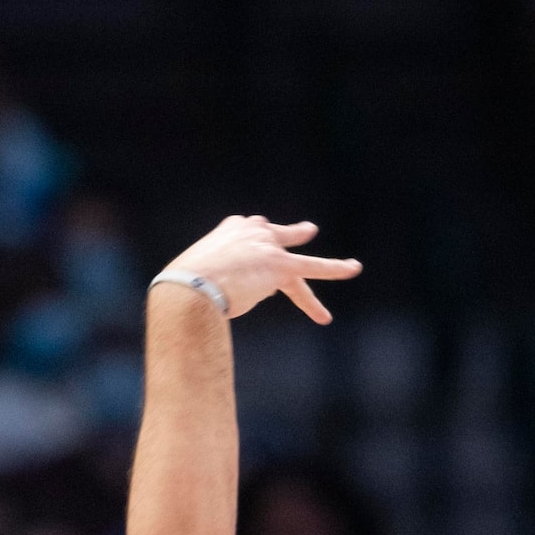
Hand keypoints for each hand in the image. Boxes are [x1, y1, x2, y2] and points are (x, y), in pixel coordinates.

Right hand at [166, 216, 360, 323]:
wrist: (190, 287)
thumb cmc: (181, 287)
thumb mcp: (191, 277)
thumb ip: (205, 283)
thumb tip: (205, 304)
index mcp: (228, 231)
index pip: (247, 232)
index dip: (250, 247)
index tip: (246, 253)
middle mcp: (250, 231)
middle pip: (275, 235)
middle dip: (288, 235)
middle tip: (307, 232)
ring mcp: (268, 247)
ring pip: (301, 260)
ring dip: (326, 266)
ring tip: (350, 268)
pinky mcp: (281, 265)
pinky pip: (314, 268)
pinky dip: (335, 269)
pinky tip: (353, 269)